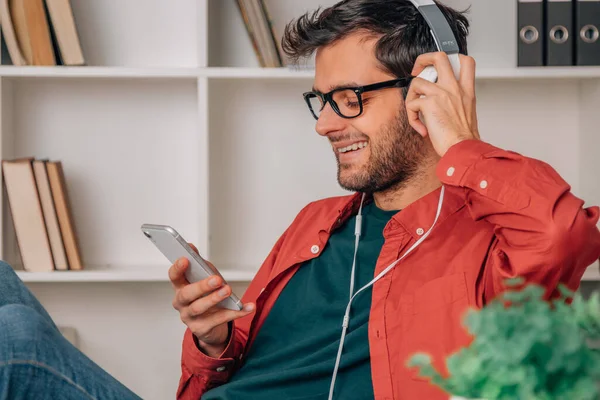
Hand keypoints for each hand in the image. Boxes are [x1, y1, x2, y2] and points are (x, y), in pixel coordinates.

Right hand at [169, 243, 254, 357]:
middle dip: (202, 286)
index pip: (174, 277)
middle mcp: (181, 303)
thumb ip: (199, 263)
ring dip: (215, 298)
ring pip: (199, 308)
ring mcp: (189, 317)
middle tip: (217, 279)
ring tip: (228, 290)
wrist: (210, 324)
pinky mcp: (201, 329)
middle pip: (187, 294)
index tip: (186, 259)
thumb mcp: (203, 278)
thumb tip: (190, 246)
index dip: (177, 268)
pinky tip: (248, 307)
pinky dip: (236, 312)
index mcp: (180, 287)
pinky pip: (219, 320)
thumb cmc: (206, 296)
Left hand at [405, 52, 479, 156]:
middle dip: (423, 59)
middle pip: (439, 57)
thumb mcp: (468, 112)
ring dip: (411, 97)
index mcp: (466, 90)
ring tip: (417, 111)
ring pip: (416, 81)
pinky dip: (412, 117)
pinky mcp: (429, 104)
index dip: (452, 58)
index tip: (440, 67)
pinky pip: (411, 104)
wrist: (462, 148)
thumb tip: (439, 101)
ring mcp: (441, 94)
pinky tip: (421, 128)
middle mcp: (454, 88)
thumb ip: (457, 101)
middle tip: (417, 72)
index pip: (466, 61)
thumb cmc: (463, 137)